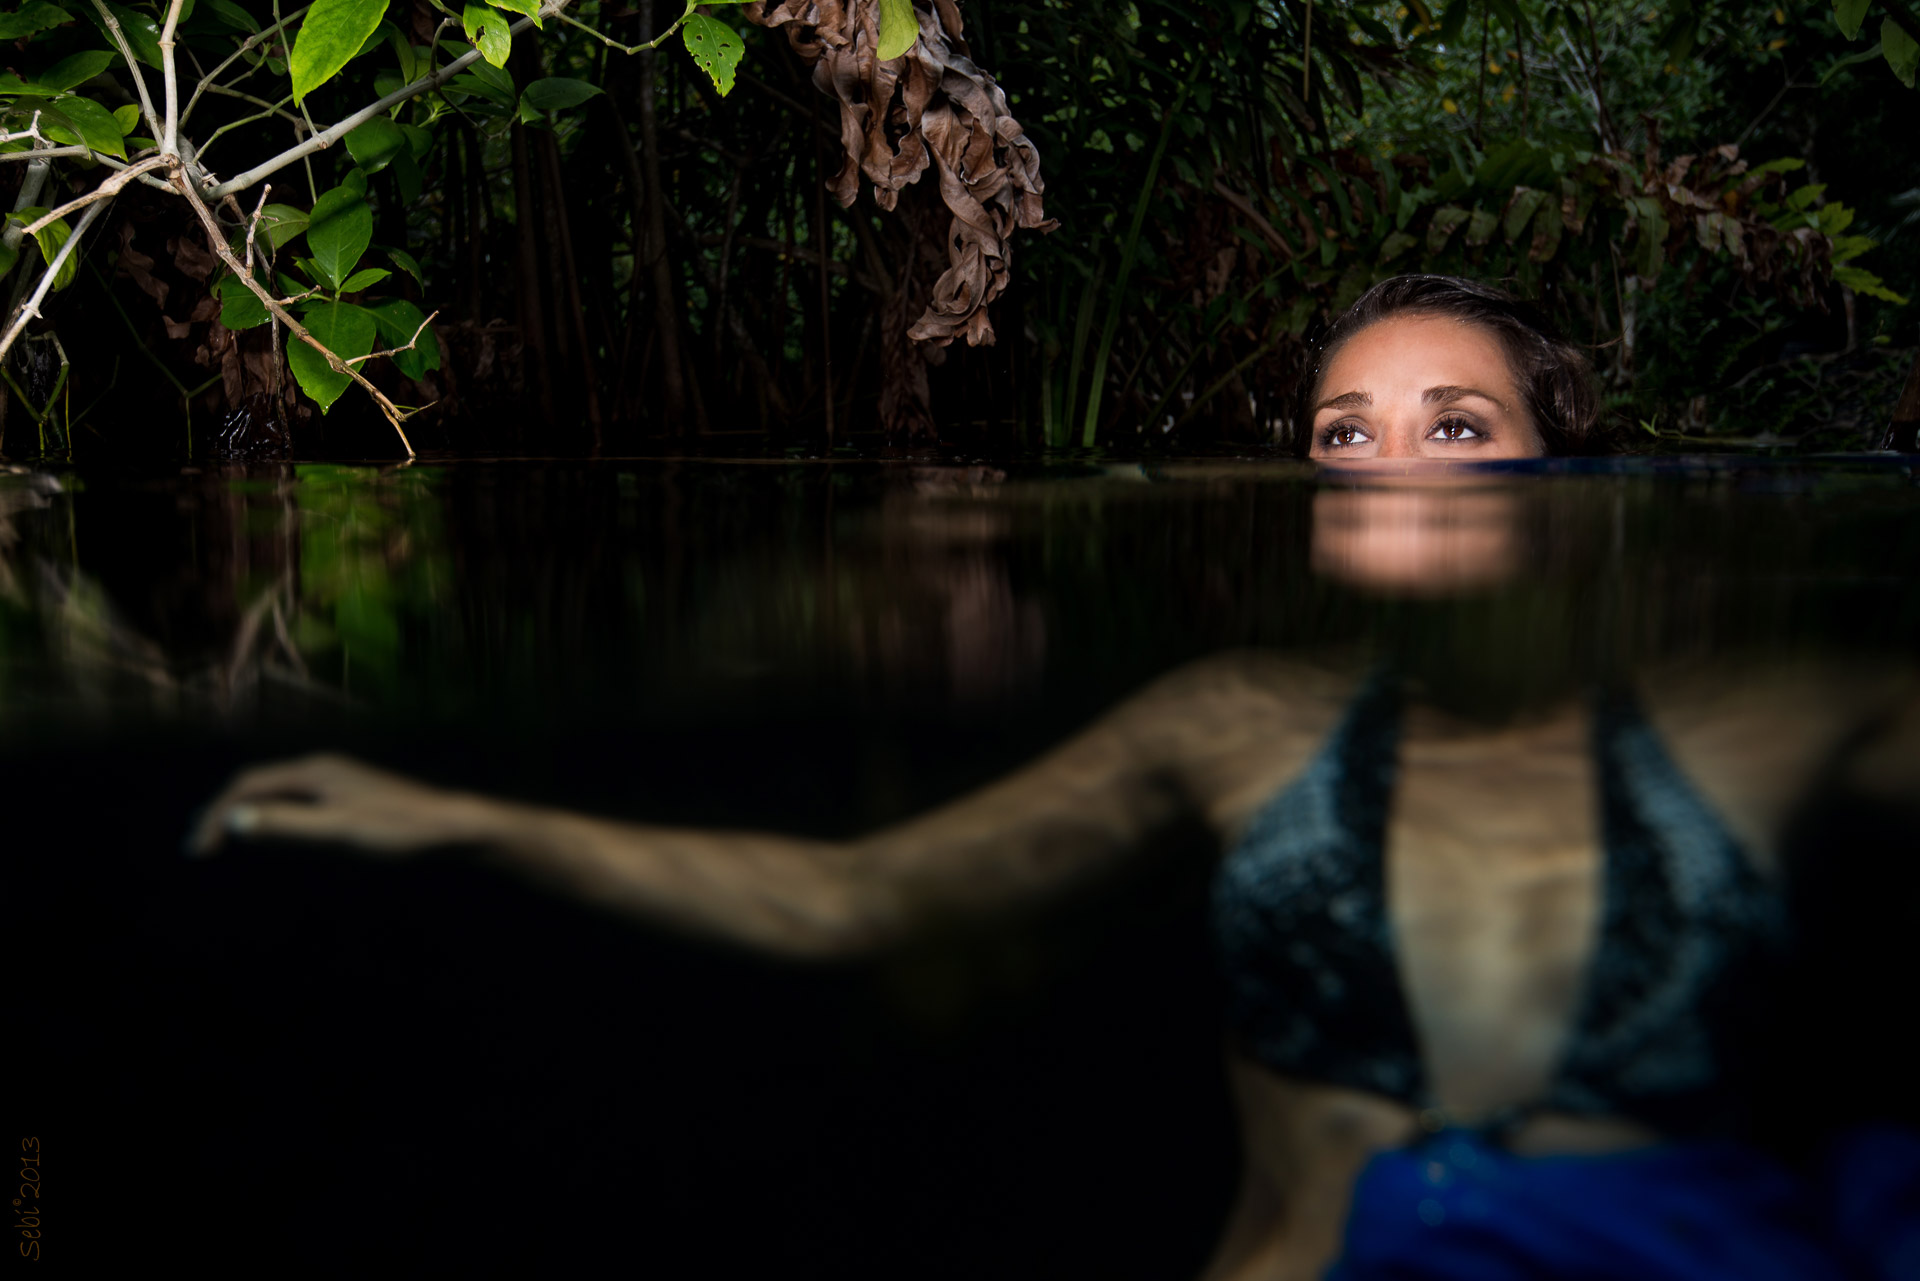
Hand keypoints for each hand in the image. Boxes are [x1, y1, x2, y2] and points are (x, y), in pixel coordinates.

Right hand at [190, 753, 497, 857]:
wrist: (452, 827)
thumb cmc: (398, 830)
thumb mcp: (339, 832)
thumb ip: (288, 827)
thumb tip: (234, 820)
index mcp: (315, 771)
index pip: (248, 786)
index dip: (218, 815)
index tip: (198, 850)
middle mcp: (322, 769)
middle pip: (259, 786)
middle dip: (224, 812)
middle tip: (198, 846)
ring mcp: (337, 781)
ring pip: (277, 793)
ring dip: (246, 814)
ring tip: (221, 838)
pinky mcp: (350, 797)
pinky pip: (297, 802)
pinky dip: (272, 817)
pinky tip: (273, 835)